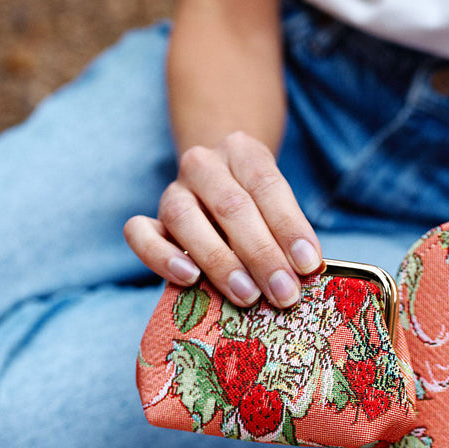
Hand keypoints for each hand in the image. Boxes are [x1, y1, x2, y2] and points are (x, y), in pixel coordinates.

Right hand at [124, 131, 322, 306]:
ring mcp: (173, 190)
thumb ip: (287, 234)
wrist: (218, 186)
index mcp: (243, 152)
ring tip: (247, 295)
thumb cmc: (258, 207)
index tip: (308, 265)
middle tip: (284, 293)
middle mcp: (203, 165)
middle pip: (231, 206)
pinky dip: (162, 256)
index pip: (267, 186)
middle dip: (262, 255)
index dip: (289, 227)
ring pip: (184, 218)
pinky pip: (140, 233)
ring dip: (219, 262)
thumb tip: (304, 272)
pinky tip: (190, 278)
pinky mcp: (149, 218)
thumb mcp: (278, 208)